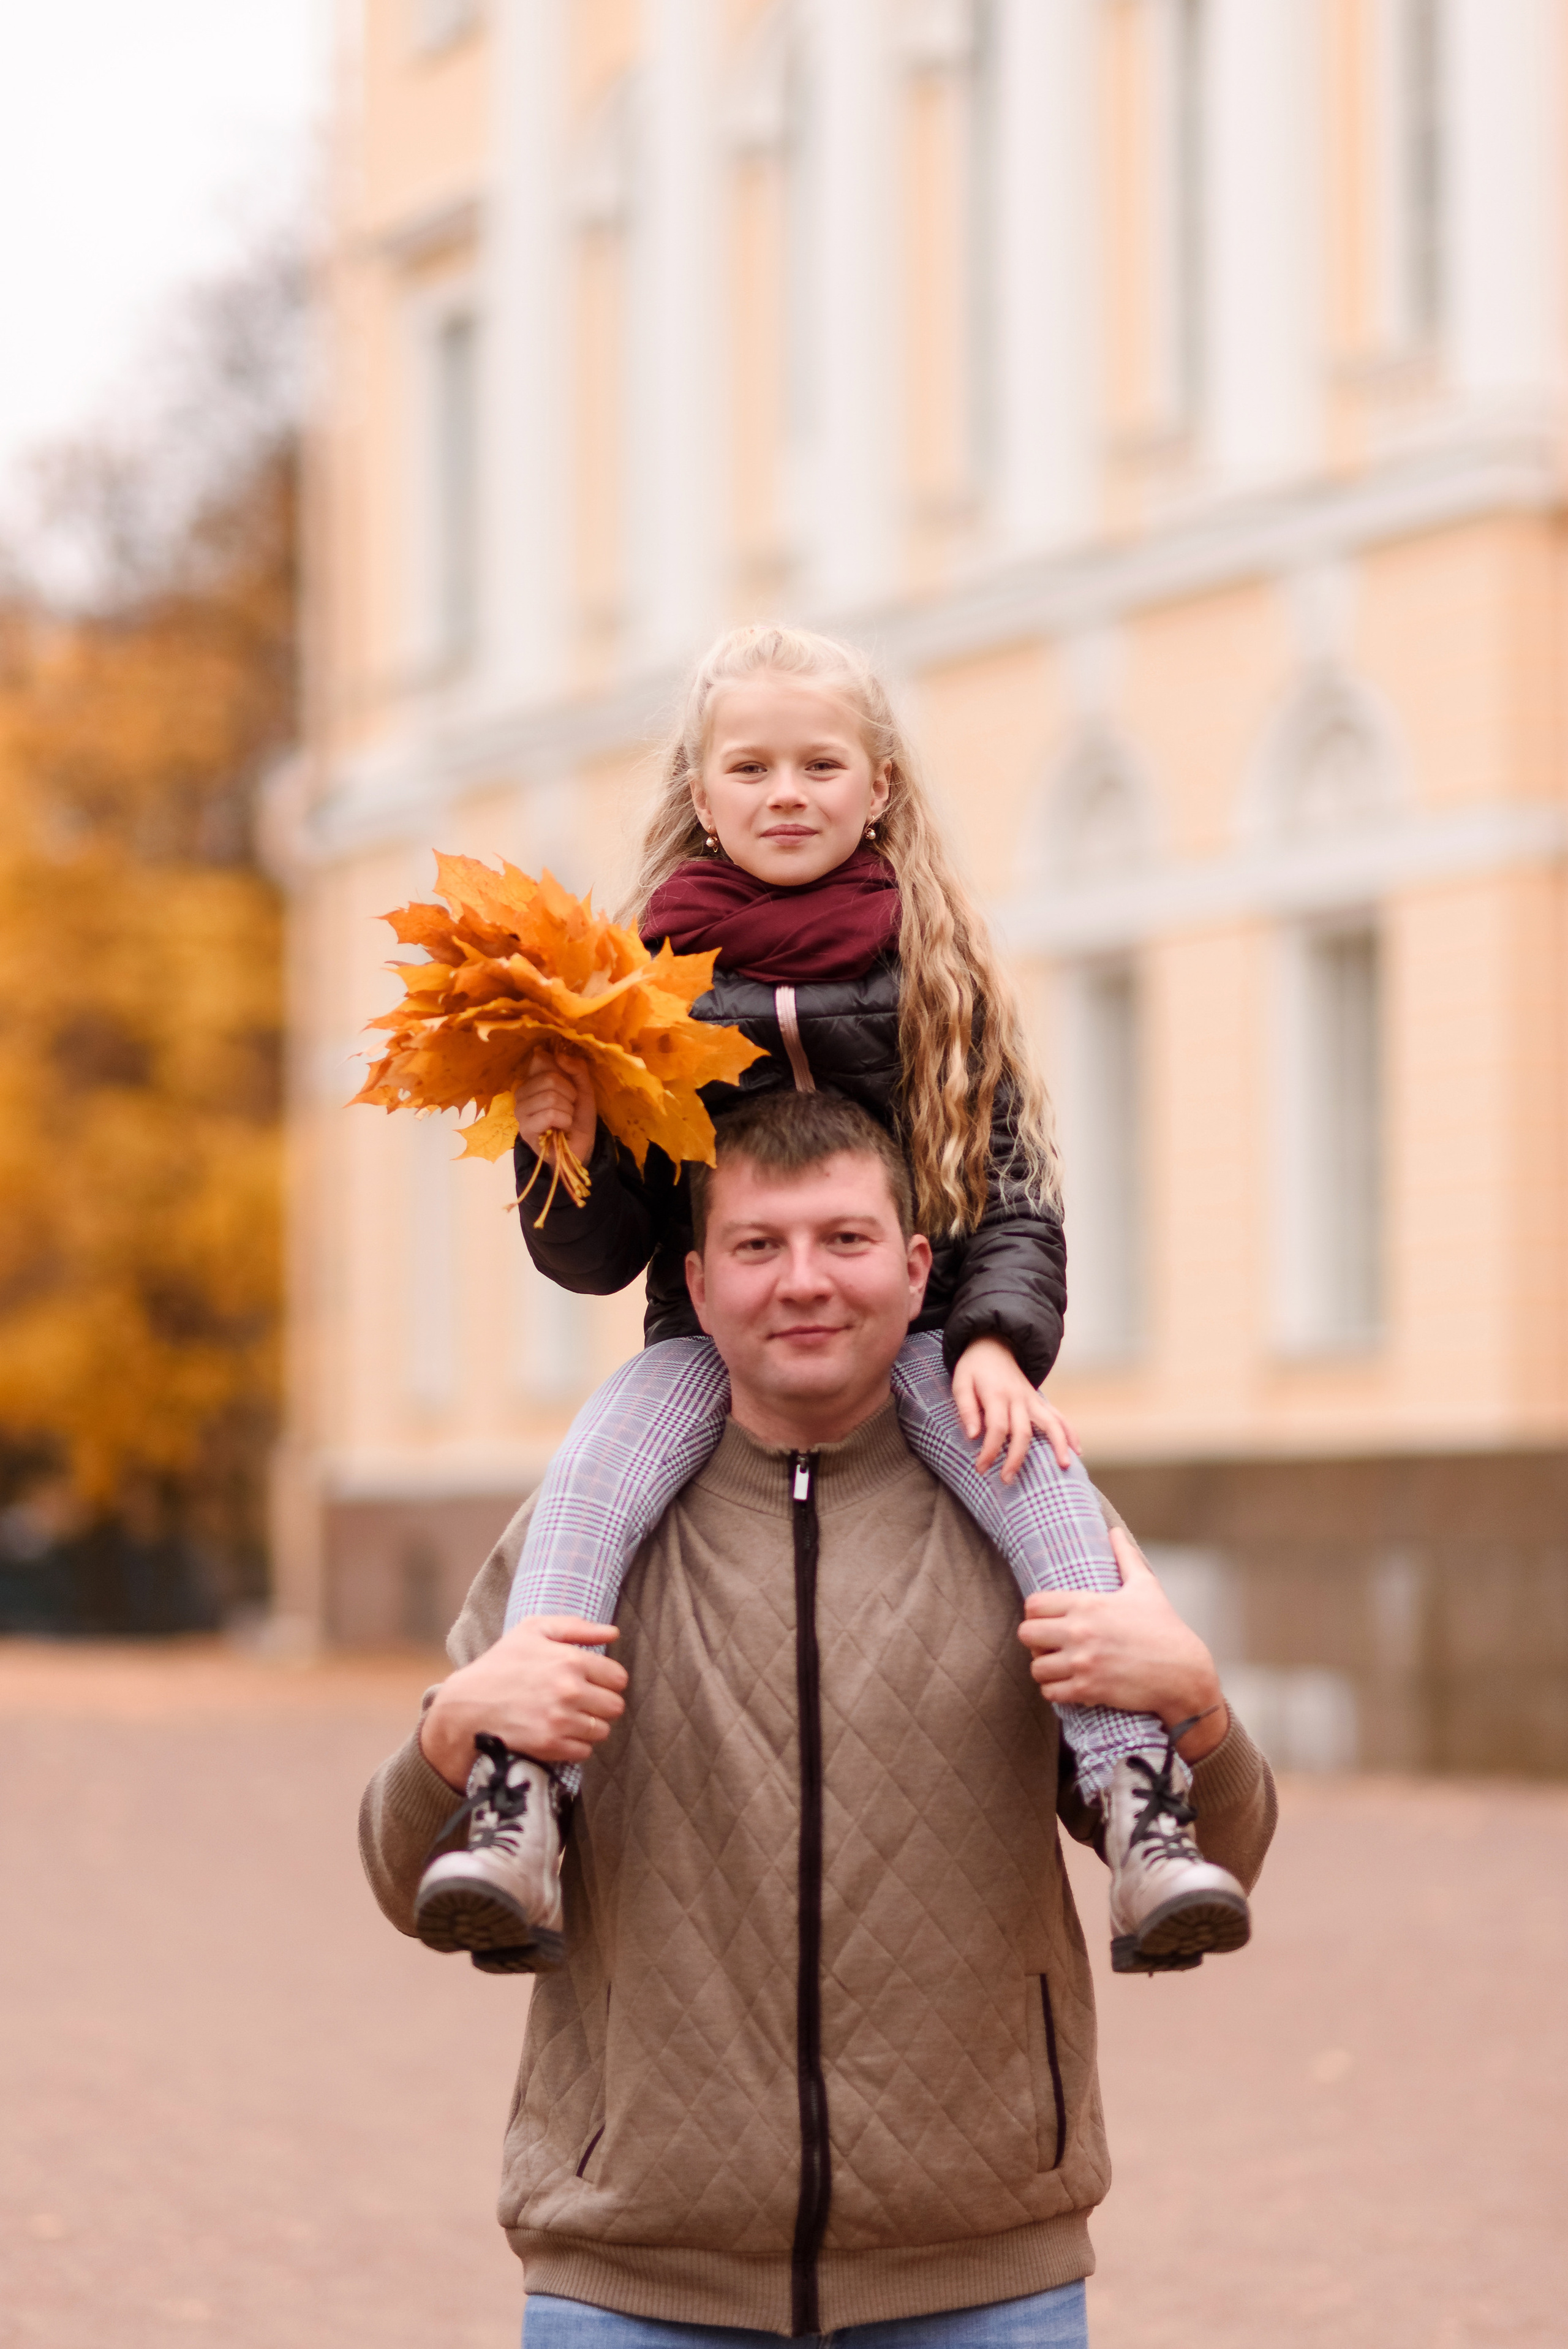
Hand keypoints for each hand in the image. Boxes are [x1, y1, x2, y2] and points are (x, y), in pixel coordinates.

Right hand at [418, 1617, 627, 1787]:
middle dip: (601, 1704)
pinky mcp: (550, 1746)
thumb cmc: (500, 1664)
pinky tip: (556, 1733)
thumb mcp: (533, 1630)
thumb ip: (577, 1627)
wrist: (466, 1706)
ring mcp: (561, 1721)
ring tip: (566, 1718)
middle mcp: (570, 1691)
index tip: (592, 1682)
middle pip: (615, 1706)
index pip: (618, 1678)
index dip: (607, 1680)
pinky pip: (584, 1752)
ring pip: (601, 1730)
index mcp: (570, 1660)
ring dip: (588, 1726)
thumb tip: (613, 1633)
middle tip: (580, 1702)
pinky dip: (574, 1746)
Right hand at [513, 1048, 595, 1166]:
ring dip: (568, 1109)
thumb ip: (577, 1068)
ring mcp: (521, 1111)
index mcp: (533, 1079)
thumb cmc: (579, 1116)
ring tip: (566, 1117)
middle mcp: (522, 1092)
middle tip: (570, 1106)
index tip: (570, 1086)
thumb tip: (559, 1056)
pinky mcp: (525, 1129)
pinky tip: (562, 1127)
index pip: (541, 1059)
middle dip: (570, 1094)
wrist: (582, 1145)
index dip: (563, 1072)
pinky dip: (564, 1120)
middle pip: (549, 1078)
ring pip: (549, 1097)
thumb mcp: (584, 1087)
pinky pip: (548, 1114)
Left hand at [951, 1337, 1079, 1481]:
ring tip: (1063, 1467)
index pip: (997, 1428)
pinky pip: (1059, 1417)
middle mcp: (1018, 1398)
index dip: (990, 1451)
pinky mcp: (1039, 1401)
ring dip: (1059, 1445)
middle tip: (1007, 1480)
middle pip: (1023, 1432)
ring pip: (1050, 1423)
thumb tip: (973, 1436)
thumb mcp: (960, 1382)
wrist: (994, 1344)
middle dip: (1016, 1458)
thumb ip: (966, 1408)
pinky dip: (1070, 1433)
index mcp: (996, 1395)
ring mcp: (1032, 1399)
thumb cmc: (974, 1367)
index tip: (982, 1468)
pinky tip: (1078, 1451)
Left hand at [1016, 1528, 1227, 1762]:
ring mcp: (1083, 1662)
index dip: (1035, 1614)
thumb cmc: (1164, 1628)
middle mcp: (1079, 1631)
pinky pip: (1051, 1693)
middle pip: (1026, 1635)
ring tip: (1059, 1668)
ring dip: (1045, 1669)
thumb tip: (1114, 1530)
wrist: (1183, 1673)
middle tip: (1050, 1645)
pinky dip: (1056, 1691)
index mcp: (1087, 1604)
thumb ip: (1125, 1557)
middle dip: (1035, 1641)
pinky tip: (1069, 1687)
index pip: (1033, 1605)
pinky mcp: (1089, 1689)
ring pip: (1036, 1668)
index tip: (1047, 1621)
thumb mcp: (1145, 1587)